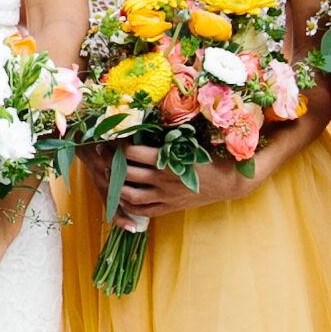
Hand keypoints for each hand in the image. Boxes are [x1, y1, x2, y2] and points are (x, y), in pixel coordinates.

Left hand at [103, 140, 253, 226]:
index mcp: (168, 160)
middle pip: (127, 173)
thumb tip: (146, 121)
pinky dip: (129, 205)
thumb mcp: (189, 143)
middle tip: (102, 153)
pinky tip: (122, 197)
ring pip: (130, 195)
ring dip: (116, 186)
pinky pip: (143, 210)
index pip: (132, 153)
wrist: (228, 181)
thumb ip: (167, 137)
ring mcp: (165, 196)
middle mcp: (163, 180)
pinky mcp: (170, 208)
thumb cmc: (210, 156)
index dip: (117, 146)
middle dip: (110, 162)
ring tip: (108, 175)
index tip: (111, 137)